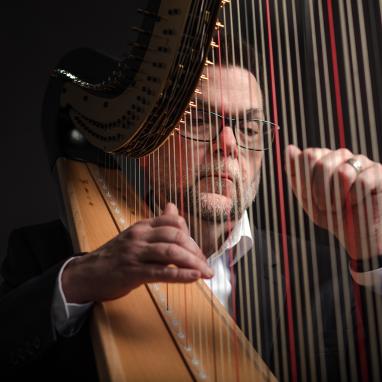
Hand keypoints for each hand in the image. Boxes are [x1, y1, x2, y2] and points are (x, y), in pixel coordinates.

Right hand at [62, 203, 212, 302]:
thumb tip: (173, 207)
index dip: (190, 234)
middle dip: (195, 250)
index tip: (198, 250)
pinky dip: (181, 274)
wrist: (87, 273)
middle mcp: (140, 236)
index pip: (174, 221)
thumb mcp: (136, 235)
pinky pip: (161, 272)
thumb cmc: (115, 256)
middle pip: (176, 235)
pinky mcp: (133, 272)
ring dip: (193, 262)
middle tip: (206, 263)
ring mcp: (136, 253)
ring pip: (171, 252)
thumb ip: (157, 224)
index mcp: (143, 226)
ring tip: (206, 272)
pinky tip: (194, 277)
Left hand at [285, 144, 381, 259]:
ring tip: (341, 206)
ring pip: (342, 172)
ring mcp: (361, 162)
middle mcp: (342, 156)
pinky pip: (362, 182)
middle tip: (326, 205)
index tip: (310, 197)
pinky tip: (357, 203)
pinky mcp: (379, 172)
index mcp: (323, 158)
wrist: (356, 235)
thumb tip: (289, 148)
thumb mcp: (306, 197)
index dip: (305, 182)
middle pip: (321, 164)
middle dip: (320, 192)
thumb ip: (296, 173)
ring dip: (337, 197)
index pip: (308, 156)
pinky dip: (355, 199)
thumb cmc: (332, 215)